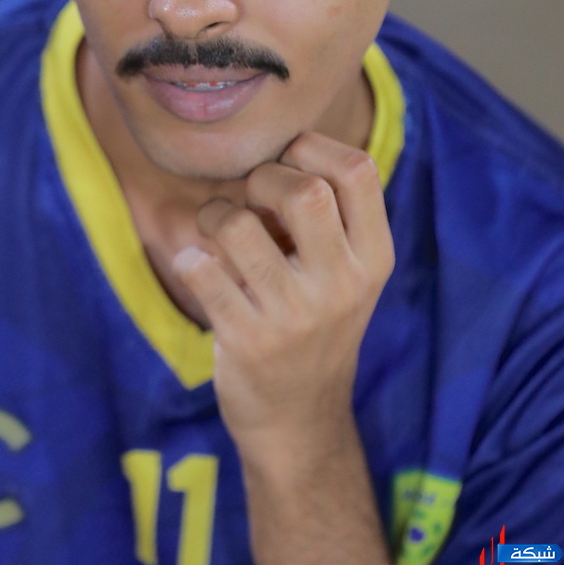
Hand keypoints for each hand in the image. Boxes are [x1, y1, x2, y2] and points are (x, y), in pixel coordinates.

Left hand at [173, 132, 394, 465]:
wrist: (299, 419)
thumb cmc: (314, 323)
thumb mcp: (346, 273)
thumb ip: (328, 215)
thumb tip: (276, 145)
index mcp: (373, 258)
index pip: (359, 171)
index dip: (313, 148)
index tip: (287, 161)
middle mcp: (342, 285)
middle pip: (304, 191)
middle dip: (261, 177)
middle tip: (250, 199)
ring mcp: (295, 315)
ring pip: (238, 225)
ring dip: (214, 215)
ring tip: (218, 232)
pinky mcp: (247, 340)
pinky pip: (201, 270)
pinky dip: (190, 258)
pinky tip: (200, 269)